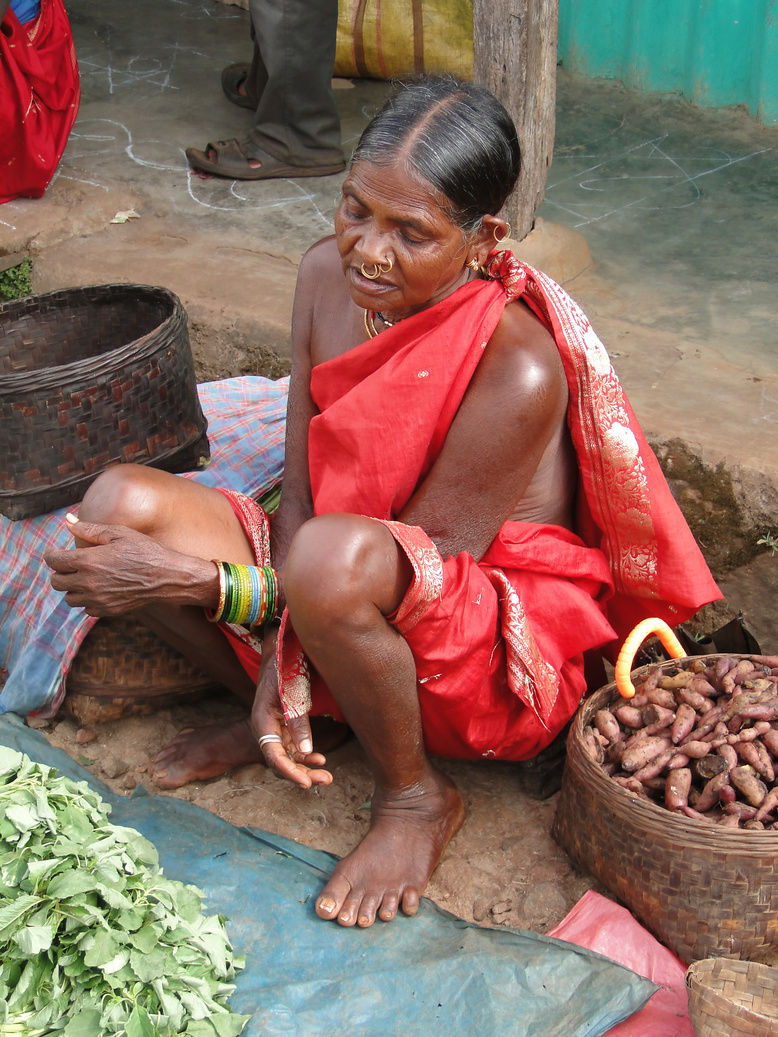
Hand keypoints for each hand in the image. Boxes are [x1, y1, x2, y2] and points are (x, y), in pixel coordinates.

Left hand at [44, 514, 203, 616]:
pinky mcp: (108, 610)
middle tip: (70, 565)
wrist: (168, 577)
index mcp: (89, 561)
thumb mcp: (119, 533)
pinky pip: (86, 609)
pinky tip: (99, 589)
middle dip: (59, 572)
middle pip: (56, 582)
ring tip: (85, 578)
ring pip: (69, 598)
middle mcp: (89, 583)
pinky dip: (88, 600)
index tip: (55, 552)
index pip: (54, 561)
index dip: (51, 555)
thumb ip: (89, 529)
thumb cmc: (145, 551)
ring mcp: (98, 599)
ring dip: (72, 588)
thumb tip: (68, 521)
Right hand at [251, 628, 332, 789]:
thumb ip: (297, 721)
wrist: (283, 648)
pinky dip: (306, 756)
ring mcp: (276, 728)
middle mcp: (266, 729)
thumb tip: (304, 752)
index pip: (273, 756)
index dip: (289, 772)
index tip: (305, 784)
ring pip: (288, 758)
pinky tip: (320, 759)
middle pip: (280, 762)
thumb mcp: (292, 692)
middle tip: (325, 781)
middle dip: (301, 775)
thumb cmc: (284, 666)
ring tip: (326, 777)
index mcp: (262, 721)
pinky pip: (294, 748)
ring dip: (306, 769)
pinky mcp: (286, 725)